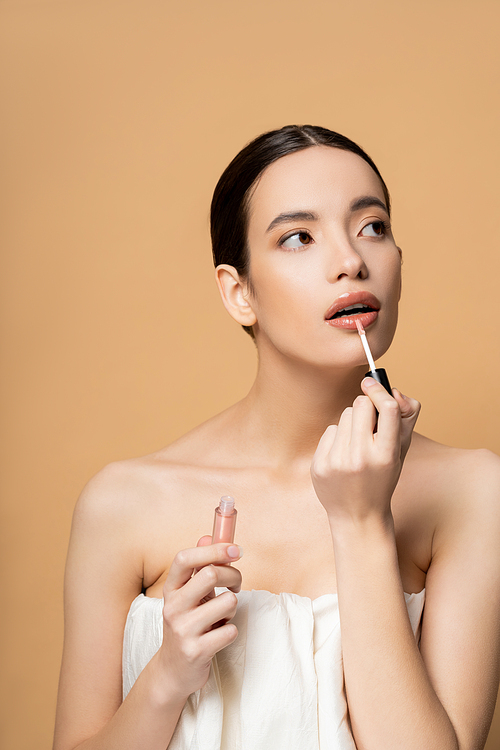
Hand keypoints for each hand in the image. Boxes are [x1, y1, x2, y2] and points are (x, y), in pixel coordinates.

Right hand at [158, 539, 241, 699]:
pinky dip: (230, 631)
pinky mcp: (196, 651)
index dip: (213, 549)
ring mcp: (183, 630)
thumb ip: (198, 567)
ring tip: (221, 617)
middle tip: (235, 586)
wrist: (172, 671)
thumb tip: (208, 536)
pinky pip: (230, 630)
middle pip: (211, 574)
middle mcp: (173, 607)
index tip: (235, 550)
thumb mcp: (186, 595)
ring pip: (228, 602)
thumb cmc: (185, 625)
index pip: (185, 558)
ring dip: (232, 609)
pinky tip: (218, 636)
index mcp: (170, 589)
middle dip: (233, 576)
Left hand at [311, 378, 419, 524]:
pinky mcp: (320, 465)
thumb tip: (392, 389)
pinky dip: (338, 438)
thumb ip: (405, 417)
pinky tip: (343, 456)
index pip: (387, 409)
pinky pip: (330, 430)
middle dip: (366, 407)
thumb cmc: (383, 479)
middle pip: (360, 405)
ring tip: (357, 446)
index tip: (370, 382)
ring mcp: (337, 462)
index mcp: (387, 455)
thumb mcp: (401, 452)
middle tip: (369, 425)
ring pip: (344, 415)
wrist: (359, 516)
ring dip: (352, 423)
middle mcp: (361, 458)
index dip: (379, 391)